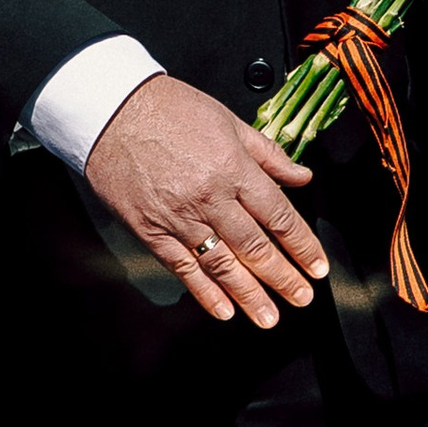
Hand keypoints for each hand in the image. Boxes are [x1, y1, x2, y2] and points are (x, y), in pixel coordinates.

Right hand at [83, 74, 326, 327]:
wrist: (110, 110)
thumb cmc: (168, 109)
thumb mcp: (228, 121)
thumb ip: (267, 154)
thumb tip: (302, 176)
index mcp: (233, 168)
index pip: (279, 216)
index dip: (302, 246)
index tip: (317, 267)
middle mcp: (210, 197)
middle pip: (255, 247)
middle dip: (283, 277)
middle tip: (302, 298)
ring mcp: (179, 217)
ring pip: (222, 264)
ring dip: (249, 295)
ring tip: (269, 317)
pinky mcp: (150, 229)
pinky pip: (182, 267)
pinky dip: (204, 292)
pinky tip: (223, 310)